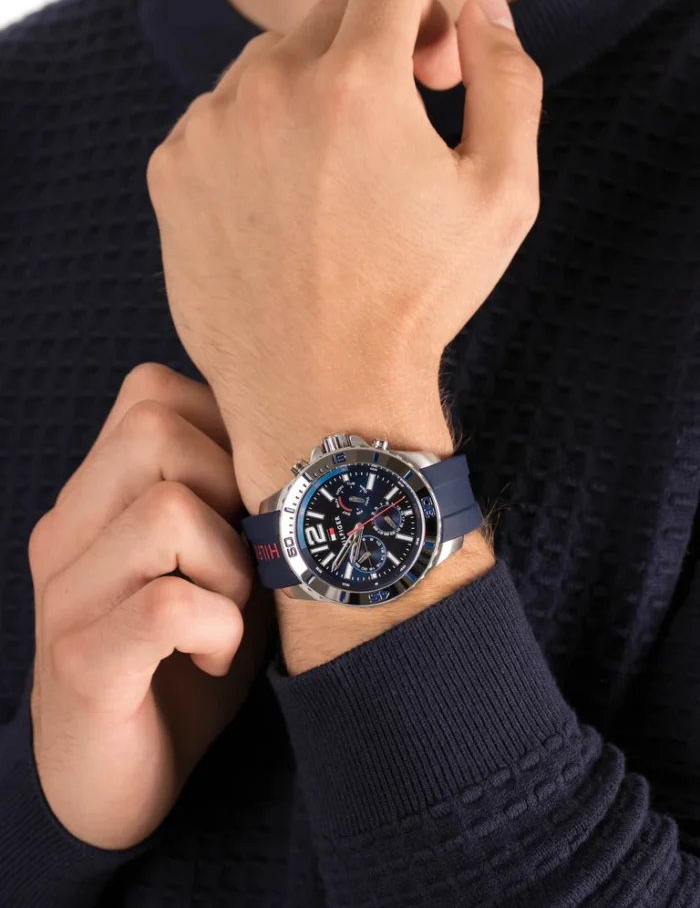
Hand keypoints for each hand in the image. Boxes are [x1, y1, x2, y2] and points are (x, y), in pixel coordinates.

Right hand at [29, 364, 272, 848]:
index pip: (152, 392)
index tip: (248, 499)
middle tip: (245, 560)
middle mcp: (69, 530)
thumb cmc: (186, 658)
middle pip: (156, 430)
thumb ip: (236, 499)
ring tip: (231, 613)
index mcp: (96, 497)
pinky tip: (215, 655)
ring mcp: (67, 594)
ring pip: (167, 509)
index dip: (224, 430)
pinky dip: (219, 628)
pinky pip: (169, 604)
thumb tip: (308, 440)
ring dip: (231, 565)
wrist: (117, 778)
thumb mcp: (219, 564)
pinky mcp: (82, 662)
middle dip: (231, 488)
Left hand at [147, 0, 542, 512]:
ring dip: (303, 98)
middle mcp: (269, 90)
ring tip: (330, 181)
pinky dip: (249, 142)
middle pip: (324, 22)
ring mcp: (208, 132)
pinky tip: (278, 206)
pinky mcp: (171, 174)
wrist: (321, 392)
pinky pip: (215, 120)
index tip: (430, 75)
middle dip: (365, 59)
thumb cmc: (417, 302)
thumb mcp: (502, 195)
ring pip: (263, 69)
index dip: (423, 17)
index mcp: (357, 83)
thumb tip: (482, 10)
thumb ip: (509, 80)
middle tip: (384, 137)